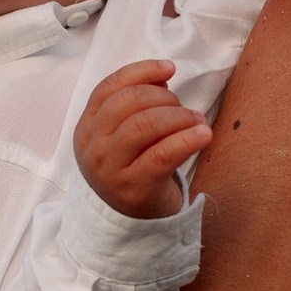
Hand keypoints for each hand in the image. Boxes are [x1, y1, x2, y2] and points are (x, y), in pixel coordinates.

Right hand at [75, 59, 211, 218]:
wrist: (131, 222)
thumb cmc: (133, 168)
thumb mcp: (123, 135)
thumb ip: (137, 104)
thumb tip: (163, 75)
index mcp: (86, 127)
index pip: (109, 87)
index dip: (141, 71)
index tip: (170, 68)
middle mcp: (92, 147)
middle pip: (128, 103)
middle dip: (163, 97)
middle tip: (184, 109)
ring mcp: (110, 169)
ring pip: (143, 125)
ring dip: (177, 116)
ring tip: (197, 121)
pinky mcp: (134, 189)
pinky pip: (162, 155)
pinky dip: (186, 140)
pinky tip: (204, 135)